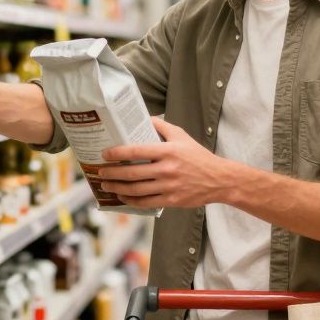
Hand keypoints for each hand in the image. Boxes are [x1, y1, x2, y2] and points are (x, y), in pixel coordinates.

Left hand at [95, 118, 236, 209]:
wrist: (219, 179)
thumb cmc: (198, 156)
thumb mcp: (182, 136)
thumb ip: (162, 126)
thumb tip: (144, 117)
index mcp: (168, 151)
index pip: (136, 151)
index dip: (117, 153)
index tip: (104, 154)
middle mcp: (167, 169)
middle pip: (132, 173)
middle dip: (111, 173)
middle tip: (100, 172)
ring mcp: (168, 187)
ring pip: (136, 190)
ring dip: (117, 188)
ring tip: (106, 185)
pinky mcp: (171, 200)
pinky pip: (145, 202)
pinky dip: (130, 201)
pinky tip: (122, 197)